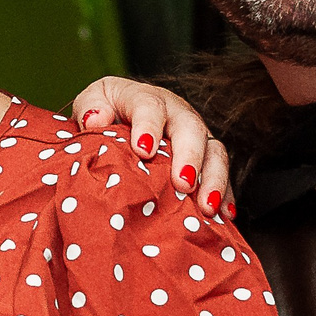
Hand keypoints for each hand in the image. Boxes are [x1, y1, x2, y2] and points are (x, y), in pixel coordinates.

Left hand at [66, 76, 232, 216]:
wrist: (121, 119)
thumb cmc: (105, 113)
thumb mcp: (92, 103)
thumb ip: (90, 108)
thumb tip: (96, 121)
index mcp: (145, 98)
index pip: (149, 106)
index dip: (148, 126)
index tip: (142, 150)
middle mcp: (176, 113)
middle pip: (190, 128)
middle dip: (189, 156)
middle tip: (182, 184)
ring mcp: (195, 136)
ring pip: (214, 151)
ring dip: (213, 179)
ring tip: (207, 207)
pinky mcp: (206, 158)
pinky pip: (221, 175)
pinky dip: (225, 195)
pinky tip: (224, 216)